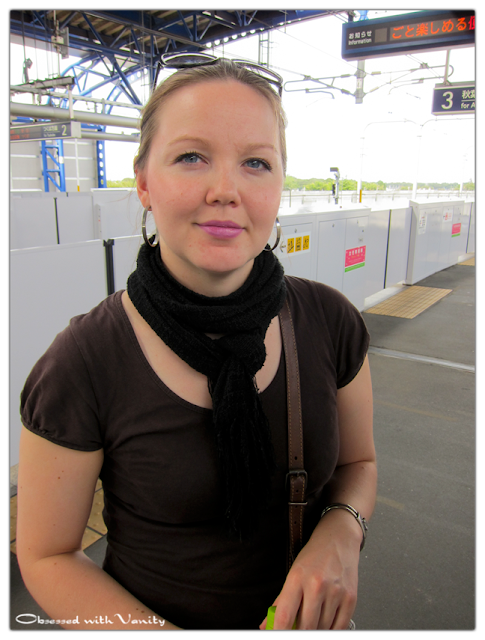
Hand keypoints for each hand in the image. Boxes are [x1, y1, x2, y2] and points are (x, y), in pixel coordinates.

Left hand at [259, 509, 360, 629]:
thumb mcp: (293, 572)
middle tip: (298, 628)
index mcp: (297, 578)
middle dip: (299, 633)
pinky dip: (331, 631)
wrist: (339, 539)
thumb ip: (280, 601)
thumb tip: (266, 624)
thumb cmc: (315, 555)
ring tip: (312, 621)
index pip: (284, 615)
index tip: (277, 636)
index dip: (279, 632)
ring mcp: (335, 593)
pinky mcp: (350, 598)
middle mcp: (316, 585)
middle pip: (305, 627)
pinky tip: (325, 624)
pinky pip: (339, 628)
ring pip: (322, 629)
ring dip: (316, 630)